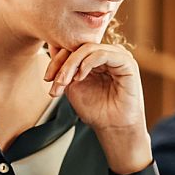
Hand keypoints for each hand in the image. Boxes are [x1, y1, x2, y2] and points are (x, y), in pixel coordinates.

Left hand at [45, 43, 151, 173]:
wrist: (112, 127)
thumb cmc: (96, 109)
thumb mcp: (72, 86)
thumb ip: (64, 68)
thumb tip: (51, 47)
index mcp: (96, 58)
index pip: (74, 48)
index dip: (57, 60)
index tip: (47, 79)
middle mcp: (108, 54)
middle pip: (79, 46)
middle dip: (62, 63)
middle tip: (54, 81)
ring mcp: (118, 56)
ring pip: (88, 48)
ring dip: (71, 64)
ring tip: (65, 82)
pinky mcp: (127, 62)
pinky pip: (102, 54)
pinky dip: (87, 63)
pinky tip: (80, 77)